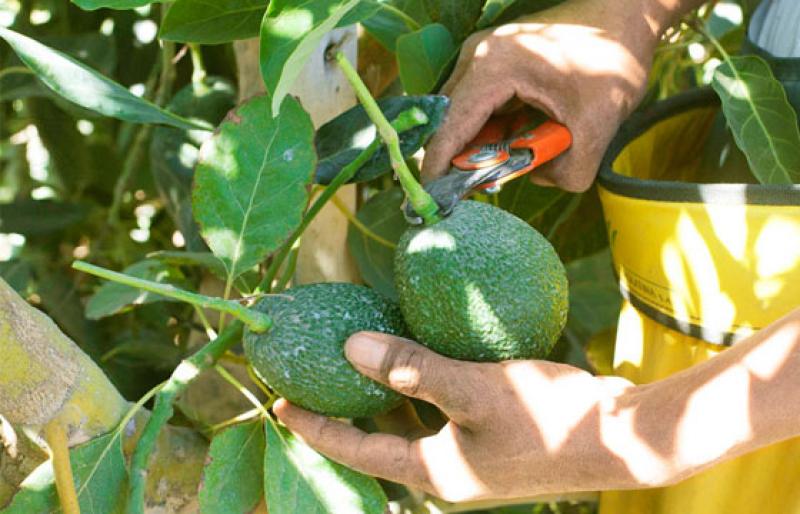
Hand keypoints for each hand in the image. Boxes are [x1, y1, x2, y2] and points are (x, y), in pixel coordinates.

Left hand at [273, 332, 638, 501]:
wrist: (623, 436)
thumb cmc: (550, 419)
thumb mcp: (475, 389)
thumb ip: (411, 368)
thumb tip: (349, 350)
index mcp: (434, 472)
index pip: (356, 451)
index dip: (316, 427)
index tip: (279, 406)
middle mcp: (447, 467)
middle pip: (379, 436)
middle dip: (345, 408)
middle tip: (313, 377)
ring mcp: (471, 452)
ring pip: (410, 419)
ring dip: (383, 391)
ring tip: (355, 358)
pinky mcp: (492, 432)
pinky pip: (440, 407)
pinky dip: (420, 382)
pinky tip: (417, 351)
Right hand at [421, 0, 661, 191]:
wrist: (625, 16)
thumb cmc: (612, 61)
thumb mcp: (597, 127)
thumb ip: (567, 171)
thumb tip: (537, 179)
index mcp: (494, 68)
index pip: (450, 127)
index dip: (437, 167)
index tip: (433, 199)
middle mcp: (477, 55)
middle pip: (448, 120)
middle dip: (457, 159)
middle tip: (470, 192)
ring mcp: (482, 53)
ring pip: (461, 113)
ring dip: (475, 144)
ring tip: (499, 167)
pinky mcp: (492, 58)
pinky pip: (476, 103)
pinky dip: (487, 129)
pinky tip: (511, 142)